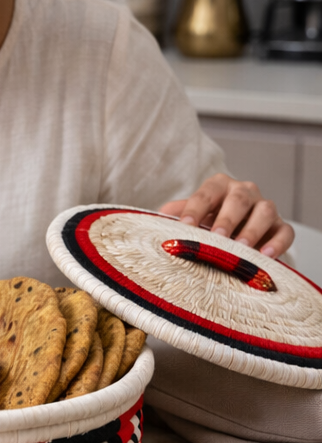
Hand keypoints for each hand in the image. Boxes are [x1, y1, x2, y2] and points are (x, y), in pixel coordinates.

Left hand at [159, 173, 293, 257]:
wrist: (234, 233)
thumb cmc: (206, 222)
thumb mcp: (190, 215)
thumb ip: (175, 214)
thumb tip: (157, 219)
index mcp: (218, 186)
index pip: (206, 193)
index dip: (195, 209)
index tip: (185, 225)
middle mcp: (244, 192)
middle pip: (238, 199)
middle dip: (226, 219)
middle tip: (217, 237)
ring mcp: (265, 208)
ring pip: (265, 211)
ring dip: (253, 229)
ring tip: (241, 247)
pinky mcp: (281, 226)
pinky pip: (285, 232)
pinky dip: (278, 243)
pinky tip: (265, 255)